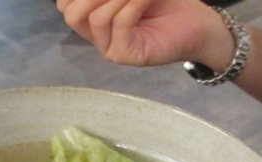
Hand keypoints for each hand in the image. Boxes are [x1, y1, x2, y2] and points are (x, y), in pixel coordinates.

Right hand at [56, 0, 229, 66]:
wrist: (197, 23)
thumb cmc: (165, 3)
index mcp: (93, 18)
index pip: (65, 3)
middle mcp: (97, 36)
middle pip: (71, 13)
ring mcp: (110, 48)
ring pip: (95, 17)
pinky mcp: (126, 55)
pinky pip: (119, 23)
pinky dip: (133, 3)